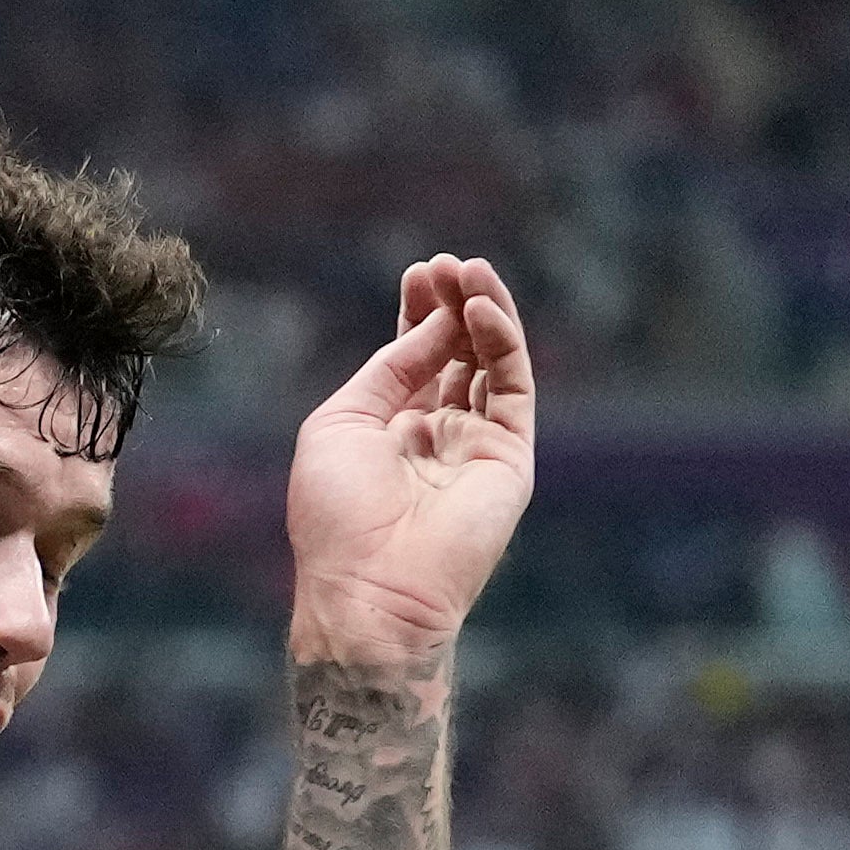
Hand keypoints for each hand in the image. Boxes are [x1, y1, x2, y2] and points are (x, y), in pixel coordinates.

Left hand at [284, 251, 534, 663]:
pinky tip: (481, 309)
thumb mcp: (342, 422)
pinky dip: (502, 343)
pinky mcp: (510, 457)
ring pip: (489, 363)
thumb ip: (388, 368)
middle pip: (454, 353)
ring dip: (482, 313)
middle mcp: (435, 435)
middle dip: (452, 305)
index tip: (420, 271)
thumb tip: (433, 320)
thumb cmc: (337, 514)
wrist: (370, 585)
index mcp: (388, 432)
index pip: (414, 358)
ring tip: (469, 271)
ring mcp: (477, 446)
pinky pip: (512, 387)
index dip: (419, 313)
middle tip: (448, 264)